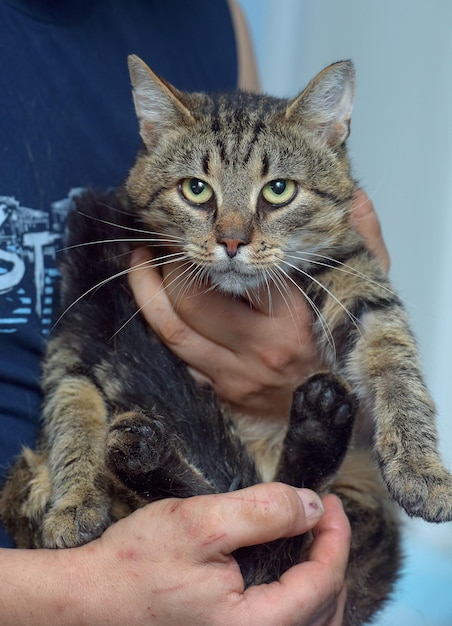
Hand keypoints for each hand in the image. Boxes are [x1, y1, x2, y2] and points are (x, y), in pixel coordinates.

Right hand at [67, 485, 347, 624]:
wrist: (92, 599)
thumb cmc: (138, 562)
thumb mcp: (200, 522)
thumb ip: (262, 512)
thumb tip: (312, 505)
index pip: (322, 583)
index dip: (335, 536)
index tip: (330, 501)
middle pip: (325, 609)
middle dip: (333, 557)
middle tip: (326, 517)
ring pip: (311, 623)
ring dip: (323, 581)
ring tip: (317, 543)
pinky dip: (302, 599)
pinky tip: (291, 574)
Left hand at [128, 190, 387, 414]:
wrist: (341, 419)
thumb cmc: (348, 352)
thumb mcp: (369, 296)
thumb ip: (364, 245)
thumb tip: (356, 199)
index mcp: (296, 318)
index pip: (241, 268)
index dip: (210, 241)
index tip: (200, 223)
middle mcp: (261, 348)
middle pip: (193, 298)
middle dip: (169, 263)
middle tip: (164, 239)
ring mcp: (236, 374)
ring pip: (174, 329)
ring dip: (147, 291)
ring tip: (139, 262)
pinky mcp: (221, 392)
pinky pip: (178, 356)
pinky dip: (159, 324)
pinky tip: (153, 300)